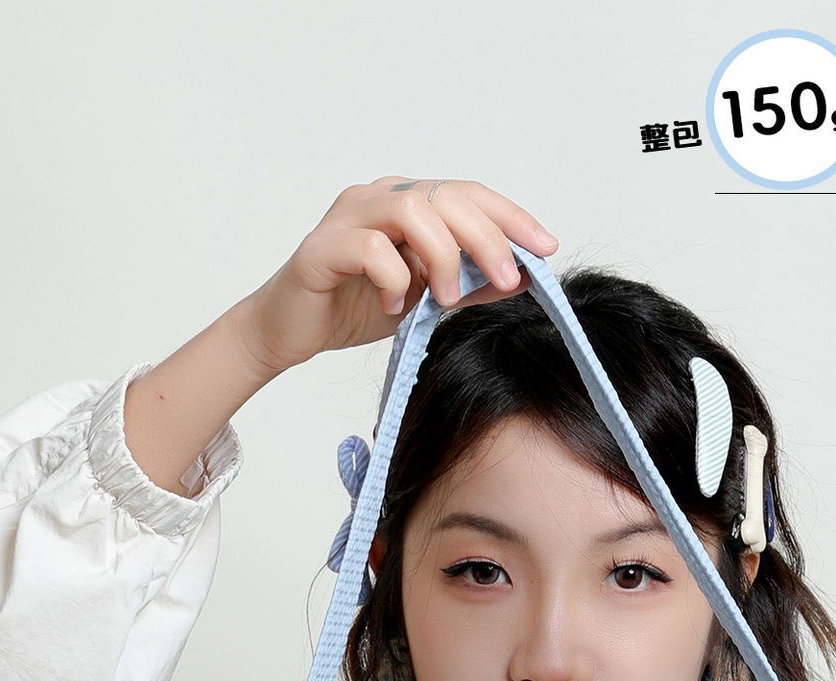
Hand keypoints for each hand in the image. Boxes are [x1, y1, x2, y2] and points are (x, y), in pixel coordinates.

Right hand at [125, 177, 556, 492]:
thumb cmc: (352, 308)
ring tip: (445, 298)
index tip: (546, 248)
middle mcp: (380, 197)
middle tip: (507, 281)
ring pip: (412, 212)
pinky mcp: (322, 246)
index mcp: (408, 202)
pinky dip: (393, 276)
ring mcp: (349, 215)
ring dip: (443, 256)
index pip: (469, 194)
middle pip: (447, 197)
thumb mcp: (426, 299)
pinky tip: (395, 305)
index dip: (511, 217)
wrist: (289, 331)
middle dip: (487, 239)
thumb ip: (468, 285)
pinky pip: (370, 247)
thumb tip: (523, 277)